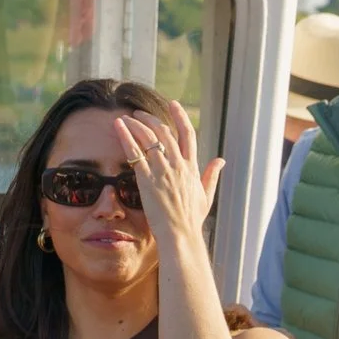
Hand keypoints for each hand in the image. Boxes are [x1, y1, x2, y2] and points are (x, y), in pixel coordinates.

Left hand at [118, 99, 223, 258]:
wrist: (180, 233)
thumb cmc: (192, 219)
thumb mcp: (206, 195)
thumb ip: (211, 175)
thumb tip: (220, 160)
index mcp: (192, 168)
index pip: (188, 135)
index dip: (180, 117)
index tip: (173, 105)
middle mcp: (178, 165)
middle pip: (165, 132)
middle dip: (151, 118)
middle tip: (139, 112)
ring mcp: (162, 171)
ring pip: (149, 138)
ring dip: (137, 124)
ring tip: (126, 118)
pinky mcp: (147, 179)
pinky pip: (134, 152)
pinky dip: (125, 136)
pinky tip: (118, 126)